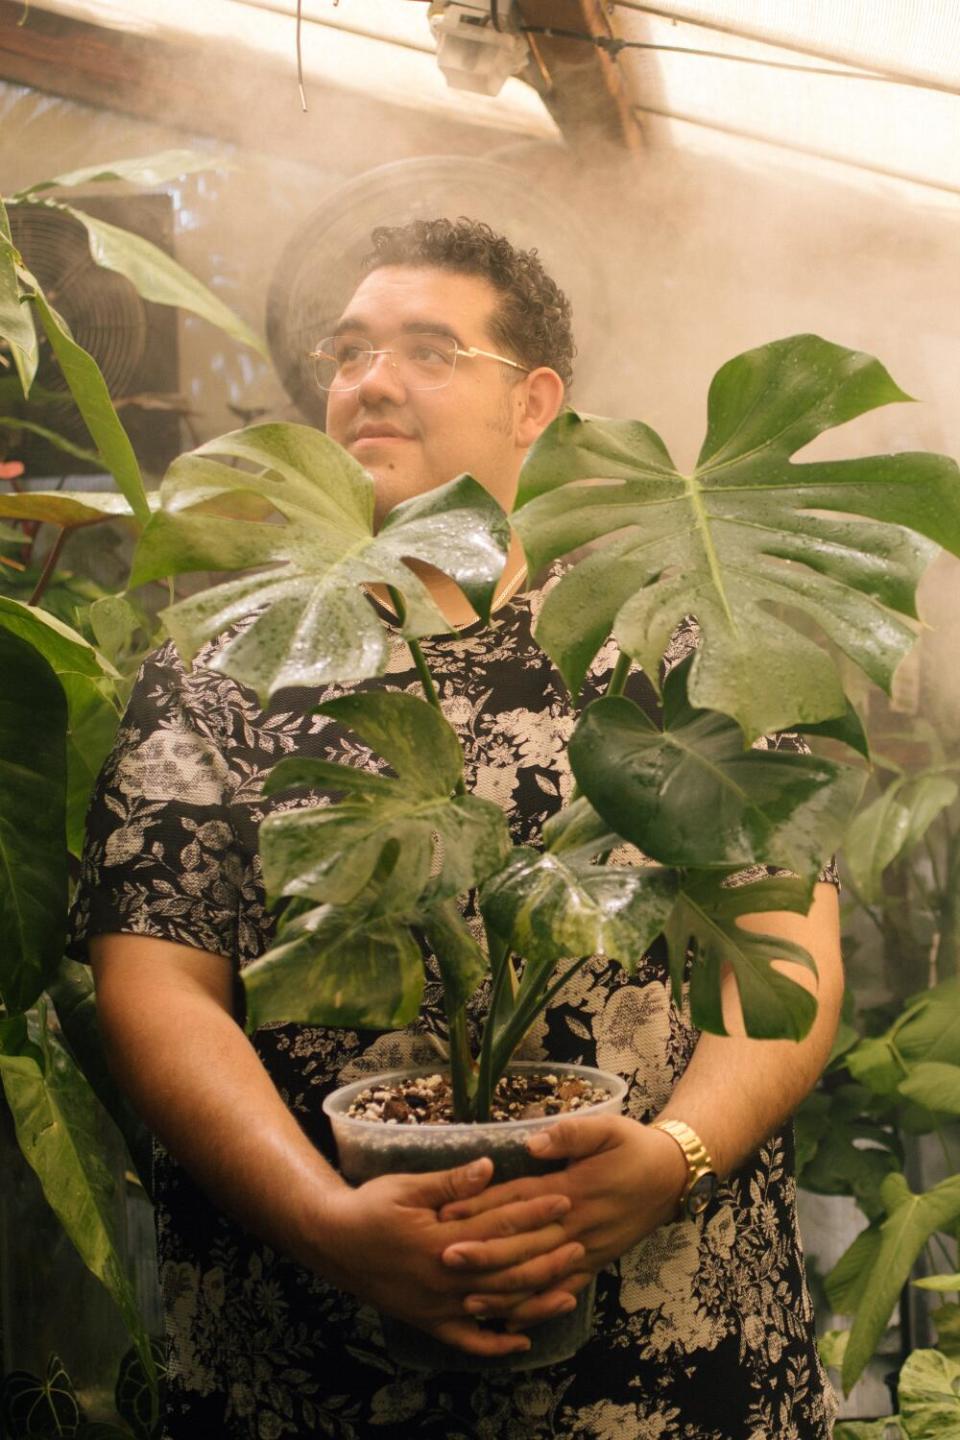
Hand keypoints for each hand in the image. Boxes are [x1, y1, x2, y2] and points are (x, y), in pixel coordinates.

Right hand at [317, 1155, 585, 1356]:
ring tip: (570, 1288)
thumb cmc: (369, 1206)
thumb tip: (489, 1167)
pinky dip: (496, 1342)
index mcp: (441, 1241)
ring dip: (535, 1299)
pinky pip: (467, 1339)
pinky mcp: (428, 1322)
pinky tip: (523, 1339)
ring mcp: (438, 1306)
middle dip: (546, 1254)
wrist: (331, 1242)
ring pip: (496, 1306)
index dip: (534, 1213)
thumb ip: (450, 1182)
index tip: (564, 1200)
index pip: (499, 1226)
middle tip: (580, 1240)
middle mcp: (445, 1279)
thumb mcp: (407, 1186)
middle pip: (507, 1268)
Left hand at [437, 1116, 687, 1328]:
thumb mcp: (608, 1128)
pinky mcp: (594, 1264)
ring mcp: (586, 1250)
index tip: (448, 1213)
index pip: (519, 1200)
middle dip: (482, 1254)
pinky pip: (561, 1292)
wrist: (673, 1178)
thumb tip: (533, 1144)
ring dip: (503, 1290)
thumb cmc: (633, 1147)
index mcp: (573, 1189)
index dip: (483, 1206)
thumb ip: (571, 1134)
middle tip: (443, 1259)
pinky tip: (510, 1322)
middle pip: (522, 1243)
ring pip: (539, 1276)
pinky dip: (536, 1309)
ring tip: (466, 1299)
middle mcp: (576, 1226)